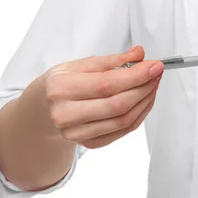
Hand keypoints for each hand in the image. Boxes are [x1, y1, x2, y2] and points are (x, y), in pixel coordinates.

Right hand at [43, 46, 162, 148]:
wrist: (41, 111)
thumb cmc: (61, 84)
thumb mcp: (78, 65)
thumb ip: (111, 60)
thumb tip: (139, 54)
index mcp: (61, 89)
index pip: (107, 84)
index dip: (136, 75)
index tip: (154, 65)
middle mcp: (66, 114)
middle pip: (118, 104)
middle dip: (144, 87)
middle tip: (156, 73)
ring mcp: (77, 133)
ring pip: (124, 120)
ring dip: (145, 100)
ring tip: (153, 83)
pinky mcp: (90, 143)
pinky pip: (124, 130)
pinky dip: (140, 113)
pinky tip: (145, 99)